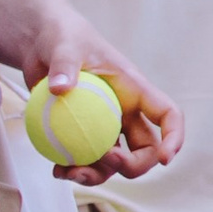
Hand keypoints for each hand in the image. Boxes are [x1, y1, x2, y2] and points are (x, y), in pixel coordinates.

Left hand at [20, 11, 180, 182]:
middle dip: (133, 165)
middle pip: (145, 150)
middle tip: (106, 159)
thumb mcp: (63, 44)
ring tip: (70, 173)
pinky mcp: (81, 133)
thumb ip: (63, 64)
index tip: (165, 158)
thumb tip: (60, 89)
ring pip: (114, 162)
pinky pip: (85, 159)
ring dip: (99, 175)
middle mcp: (124, 112)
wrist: (38, 44)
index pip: (167, 115)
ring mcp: (103, 125)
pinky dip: (74, 169)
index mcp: (133, 90)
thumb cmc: (62, 36)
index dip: (174, 138)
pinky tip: (57, 170)